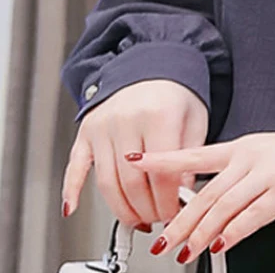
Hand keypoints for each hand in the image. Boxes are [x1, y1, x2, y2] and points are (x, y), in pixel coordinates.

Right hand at [61, 80, 208, 228]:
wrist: (155, 64)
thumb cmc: (178, 92)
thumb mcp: (195, 120)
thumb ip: (189, 157)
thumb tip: (181, 195)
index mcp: (158, 115)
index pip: (161, 174)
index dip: (168, 200)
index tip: (175, 212)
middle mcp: (126, 119)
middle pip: (132, 182)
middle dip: (146, 208)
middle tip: (157, 218)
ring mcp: (103, 125)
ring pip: (106, 182)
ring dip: (121, 208)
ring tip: (137, 218)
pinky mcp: (86, 130)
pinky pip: (75, 165)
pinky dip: (71, 189)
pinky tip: (73, 207)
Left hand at [124, 132, 274, 264]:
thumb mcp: (257, 154)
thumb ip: (229, 173)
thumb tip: (197, 199)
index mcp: (240, 148)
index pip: (195, 153)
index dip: (165, 160)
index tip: (137, 163)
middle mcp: (249, 159)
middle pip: (207, 192)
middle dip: (180, 220)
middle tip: (161, 240)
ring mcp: (267, 175)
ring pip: (225, 206)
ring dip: (201, 232)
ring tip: (185, 251)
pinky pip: (253, 216)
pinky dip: (234, 232)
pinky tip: (222, 244)